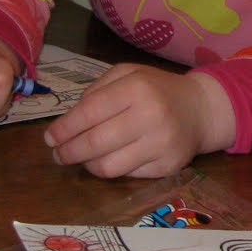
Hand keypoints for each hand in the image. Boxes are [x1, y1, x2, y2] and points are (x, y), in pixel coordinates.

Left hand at [44, 65, 234, 178]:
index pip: (89, 113)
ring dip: (87, 165)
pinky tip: (111, 159)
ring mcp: (161, 144)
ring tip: (82, 158)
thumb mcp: (128, 74)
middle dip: (68, 152)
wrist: (202, 109)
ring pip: (107, 167)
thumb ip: (96, 91)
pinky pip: (127, 176)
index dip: (63, 129)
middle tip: (58, 154)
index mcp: (137, 88)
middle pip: (94, 143)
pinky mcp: (168, 167)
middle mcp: (151, 116)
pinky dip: (113, 169)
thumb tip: (67, 123)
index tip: (49, 138)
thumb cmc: (157, 90)